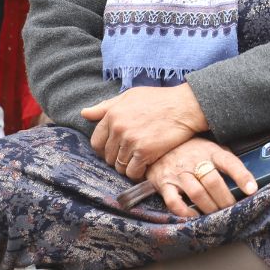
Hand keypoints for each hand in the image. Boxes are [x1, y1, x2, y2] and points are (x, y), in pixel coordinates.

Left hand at [82, 84, 208, 179]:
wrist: (185, 106)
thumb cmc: (160, 99)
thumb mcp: (130, 96)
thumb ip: (106, 106)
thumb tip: (84, 113)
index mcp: (112, 114)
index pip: (96, 142)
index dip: (105, 150)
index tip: (116, 151)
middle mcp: (118, 128)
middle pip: (108, 157)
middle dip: (118, 158)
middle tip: (132, 155)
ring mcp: (131, 141)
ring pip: (119, 166)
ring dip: (128, 167)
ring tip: (140, 160)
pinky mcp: (144, 152)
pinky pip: (132, 172)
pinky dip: (138, 173)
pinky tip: (146, 166)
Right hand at [144, 137, 256, 217]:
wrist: (158, 145)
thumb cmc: (190, 149)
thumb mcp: (210, 147)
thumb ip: (225, 159)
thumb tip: (247, 176)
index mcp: (210, 151)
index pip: (229, 162)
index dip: (242, 175)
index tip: (252, 189)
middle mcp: (194, 161)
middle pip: (213, 182)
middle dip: (225, 199)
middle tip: (232, 210)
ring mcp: (178, 173)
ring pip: (197, 193)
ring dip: (209, 207)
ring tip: (217, 216)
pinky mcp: (164, 184)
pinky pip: (174, 202)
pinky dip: (186, 212)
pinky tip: (194, 216)